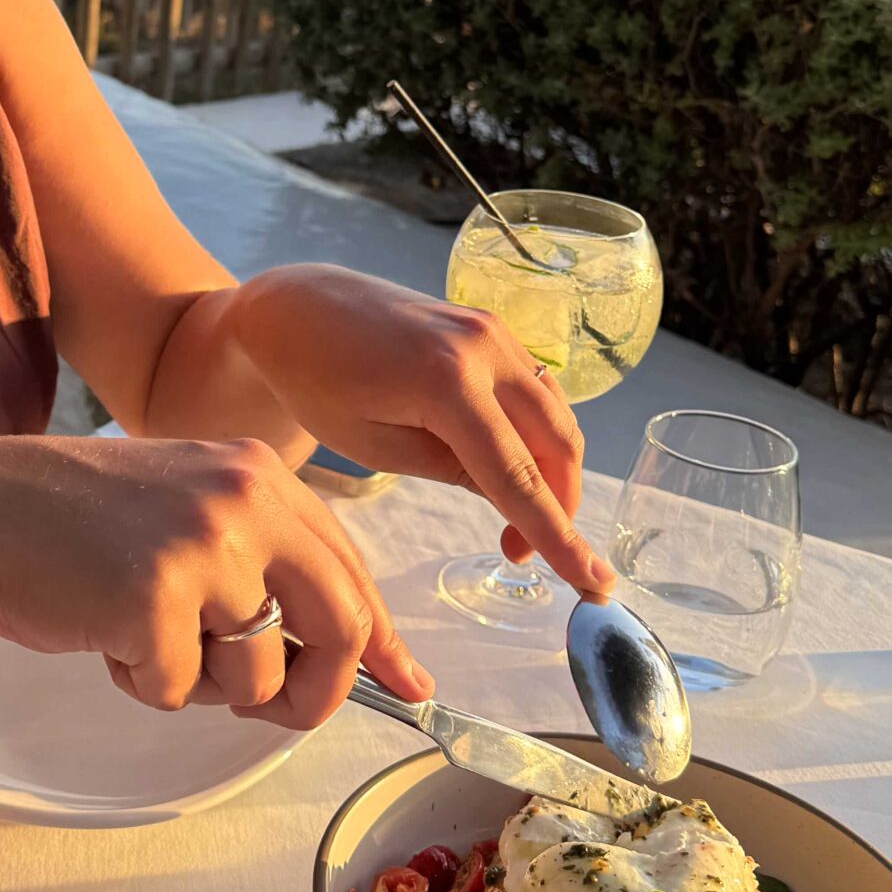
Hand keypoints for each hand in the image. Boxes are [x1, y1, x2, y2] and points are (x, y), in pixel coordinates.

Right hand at [0, 433, 434, 727]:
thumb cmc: (88, 525)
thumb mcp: (197, 515)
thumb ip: (275, 569)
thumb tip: (380, 660)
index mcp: (262, 477)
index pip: (352, 571)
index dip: (381, 639)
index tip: (408, 686)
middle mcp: (245, 501)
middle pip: (338, 626)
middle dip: (316, 691)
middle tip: (278, 711)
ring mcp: (202, 547)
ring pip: (257, 673)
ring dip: (206, 684)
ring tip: (150, 638)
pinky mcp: (152, 598)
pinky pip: (181, 689)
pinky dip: (147, 684)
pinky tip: (107, 636)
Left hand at [232, 266, 612, 598]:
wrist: (297, 307)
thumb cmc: (317, 381)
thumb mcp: (374, 446)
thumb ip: (453, 471)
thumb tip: (516, 500)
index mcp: (447, 381)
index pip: (518, 475)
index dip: (558, 537)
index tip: (594, 584)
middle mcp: (484, 347)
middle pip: (557, 443)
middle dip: (557, 507)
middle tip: (518, 554)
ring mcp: (493, 330)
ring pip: (556, 416)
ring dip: (551, 472)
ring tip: (511, 520)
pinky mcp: (490, 327)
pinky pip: (536, 390)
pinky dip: (537, 435)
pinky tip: (506, 467)